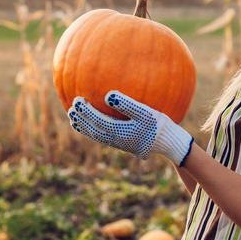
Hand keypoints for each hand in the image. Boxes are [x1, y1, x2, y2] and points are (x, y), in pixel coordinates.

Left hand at [68, 91, 193, 164]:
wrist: (170, 143)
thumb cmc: (159, 124)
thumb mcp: (145, 112)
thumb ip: (126, 104)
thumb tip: (107, 95)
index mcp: (120, 132)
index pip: (97, 121)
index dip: (86, 112)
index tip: (77, 100)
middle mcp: (117, 140)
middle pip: (94, 130)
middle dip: (81, 120)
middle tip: (71, 108)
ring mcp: (120, 144)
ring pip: (97, 136)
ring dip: (85, 128)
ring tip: (74, 119)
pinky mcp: (124, 144)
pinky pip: (104, 137)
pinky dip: (94, 131)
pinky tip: (93, 124)